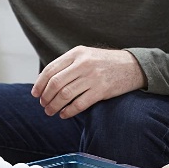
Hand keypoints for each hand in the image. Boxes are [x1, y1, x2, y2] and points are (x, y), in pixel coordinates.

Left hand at [31, 46, 145, 118]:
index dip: (40, 83)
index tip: (35, 93)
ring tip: (50, 111)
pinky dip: (69, 111)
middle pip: (55, 83)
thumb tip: (46, 81)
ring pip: (65, 94)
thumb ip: (68, 64)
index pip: (51, 69)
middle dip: (46, 96)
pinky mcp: (101, 90)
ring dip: (54, 105)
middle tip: (43, 104)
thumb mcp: (86, 55)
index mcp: (77, 53)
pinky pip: (79, 104)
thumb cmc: (105, 62)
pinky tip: (64, 114)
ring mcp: (92, 77)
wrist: (132, 66)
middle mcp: (83, 63)